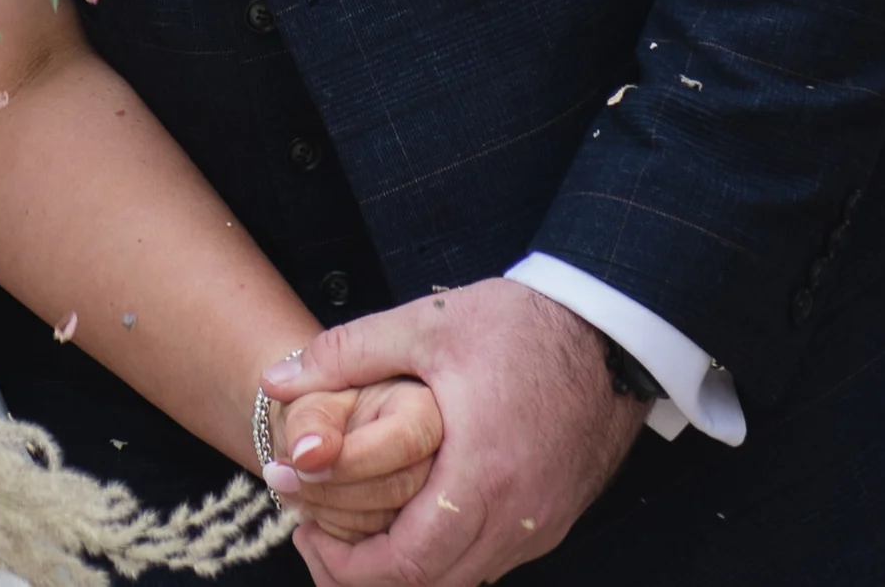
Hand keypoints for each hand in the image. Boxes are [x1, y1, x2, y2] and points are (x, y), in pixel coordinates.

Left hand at [265, 282, 642, 586]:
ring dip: (408, 568)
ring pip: (464, 578)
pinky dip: (446, 555)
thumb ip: (344, 354)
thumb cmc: (522, 325)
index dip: (346, 565)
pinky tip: (413, 519)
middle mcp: (518, 517)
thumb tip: (273, 378)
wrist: (612, 328)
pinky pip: (491, 560)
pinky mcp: (555, 519)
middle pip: (432, 585)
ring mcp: (543, 524)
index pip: (407, 563)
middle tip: (318, 537)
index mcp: (481, 475)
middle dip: (366, 574)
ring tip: (357, 529)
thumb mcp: (425, 326)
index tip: (306, 531)